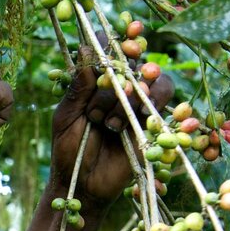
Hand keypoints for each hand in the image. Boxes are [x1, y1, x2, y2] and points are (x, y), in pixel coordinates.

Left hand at [50, 46, 174, 205]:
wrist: (82, 186)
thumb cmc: (67, 151)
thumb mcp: (65, 118)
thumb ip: (78, 88)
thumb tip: (86, 49)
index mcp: (95, 81)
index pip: (108, 49)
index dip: (113, 44)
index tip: (109, 55)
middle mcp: (119, 88)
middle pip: (135, 61)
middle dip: (121, 77)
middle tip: (104, 99)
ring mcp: (137, 105)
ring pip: (154, 80)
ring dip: (133, 96)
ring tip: (110, 123)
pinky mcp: (152, 124)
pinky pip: (164, 104)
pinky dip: (151, 107)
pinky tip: (126, 124)